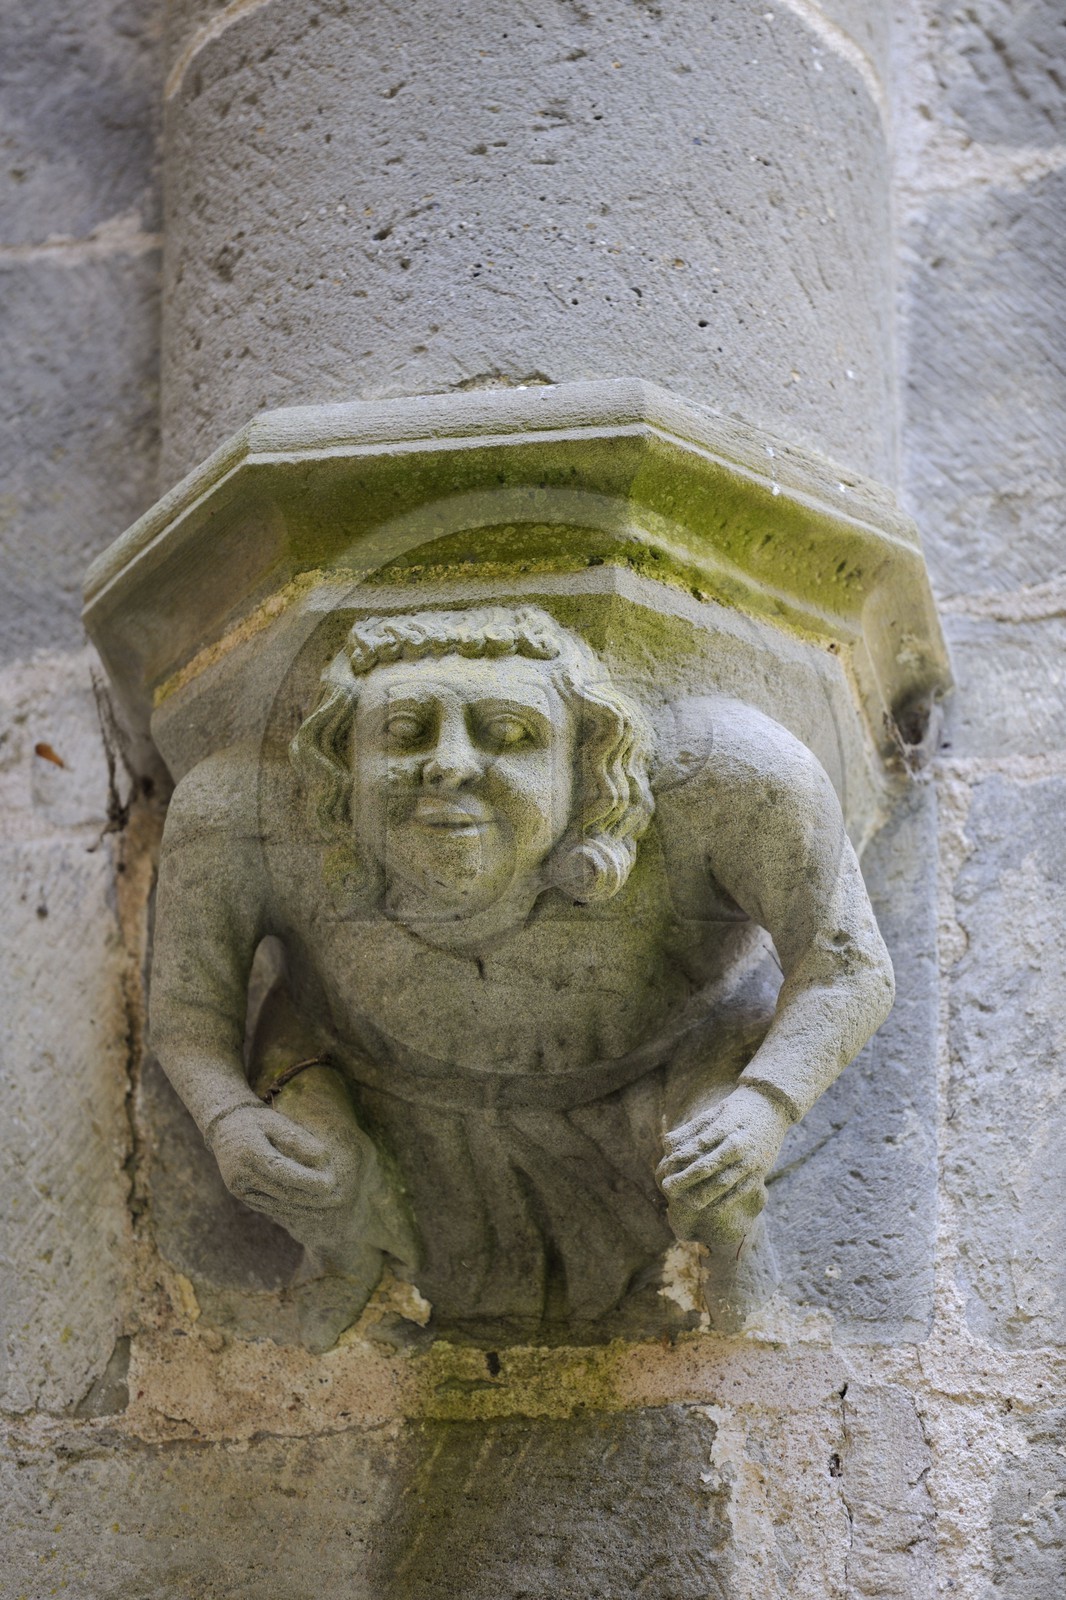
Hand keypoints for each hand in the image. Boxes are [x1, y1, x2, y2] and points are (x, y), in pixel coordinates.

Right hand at [208, 1102, 337, 1228]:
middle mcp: (240, 1174)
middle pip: (281, 1192)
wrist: (224, 1127)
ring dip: (304, 1210)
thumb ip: (298, 1139)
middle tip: (337, 1200)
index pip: (283, 1171)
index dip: (307, 1180)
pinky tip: (308, 1212)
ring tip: (328, 1211)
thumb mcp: (276, 1122)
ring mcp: (239, 1188)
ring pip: (276, 1204)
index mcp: (249, 1151)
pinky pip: (269, 1207)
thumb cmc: (256, 1121)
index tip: (331, 1184)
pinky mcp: (241, 1195)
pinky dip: (289, 1210)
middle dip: (312, 1199)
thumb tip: (324, 1157)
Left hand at [656, 1085, 790, 1245]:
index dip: (682, 1155)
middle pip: (709, 1166)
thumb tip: (666, 1144)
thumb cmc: (737, 1109)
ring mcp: (752, 1160)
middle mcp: (740, 1145)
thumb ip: (692, 1129)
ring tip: (683, 1201)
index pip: (700, 1144)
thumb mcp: (715, 1112)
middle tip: (667, 1187)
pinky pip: (739, 1191)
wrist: (773, 1107)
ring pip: (723, 1183)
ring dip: (701, 1194)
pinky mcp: (760, 1172)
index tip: (667, 1163)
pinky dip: (723, 1201)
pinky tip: (708, 1206)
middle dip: (686, 1179)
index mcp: (728, 1126)